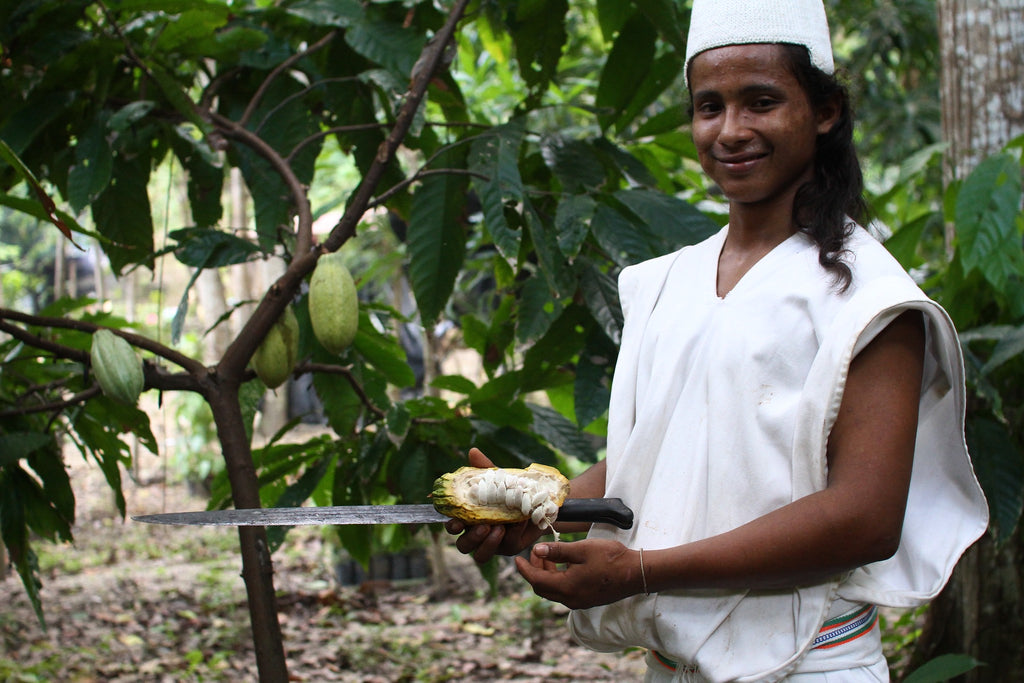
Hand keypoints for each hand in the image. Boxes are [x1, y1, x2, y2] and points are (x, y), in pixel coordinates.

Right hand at [443, 448, 546, 562]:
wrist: (538, 501)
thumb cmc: (511, 490)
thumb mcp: (499, 480)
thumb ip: (485, 469)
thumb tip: (473, 451)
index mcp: (470, 518)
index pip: (453, 526)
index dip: (451, 526)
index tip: (456, 522)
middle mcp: (478, 534)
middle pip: (463, 545)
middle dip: (471, 538)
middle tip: (483, 526)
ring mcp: (493, 543)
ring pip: (480, 554)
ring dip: (487, 543)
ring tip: (498, 528)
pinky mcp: (509, 547)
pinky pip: (506, 547)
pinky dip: (511, 535)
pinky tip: (516, 524)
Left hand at [514, 538, 642, 609]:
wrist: (636, 573)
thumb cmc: (610, 558)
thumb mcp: (581, 549)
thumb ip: (558, 551)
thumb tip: (537, 550)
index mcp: (567, 588)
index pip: (536, 581)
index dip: (524, 569)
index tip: (517, 558)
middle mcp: (571, 599)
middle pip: (542, 589)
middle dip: (534, 571)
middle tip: (535, 553)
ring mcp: (579, 602)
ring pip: (553, 591)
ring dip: (546, 575)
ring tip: (548, 556)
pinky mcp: (587, 600)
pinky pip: (564, 592)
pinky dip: (557, 579)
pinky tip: (563, 565)